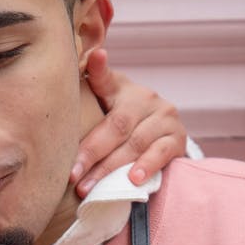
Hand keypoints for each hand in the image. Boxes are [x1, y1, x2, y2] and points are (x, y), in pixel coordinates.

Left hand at [71, 50, 188, 196]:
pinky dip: (146, 166)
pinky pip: (160, 154)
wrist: (160, 134)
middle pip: (116, 126)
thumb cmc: (120, 122)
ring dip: (110, 168)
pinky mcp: (177, 138)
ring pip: (135, 144)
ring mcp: (164, 118)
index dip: (100, 68)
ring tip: (89, 187)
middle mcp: (145, 99)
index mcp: (121, 88)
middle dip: (91, 153)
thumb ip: (86, 99)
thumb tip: (67, 77)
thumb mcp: (103, 107)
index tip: (97, 56)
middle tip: (71, 175)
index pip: (107, 78)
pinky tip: (132, 180)